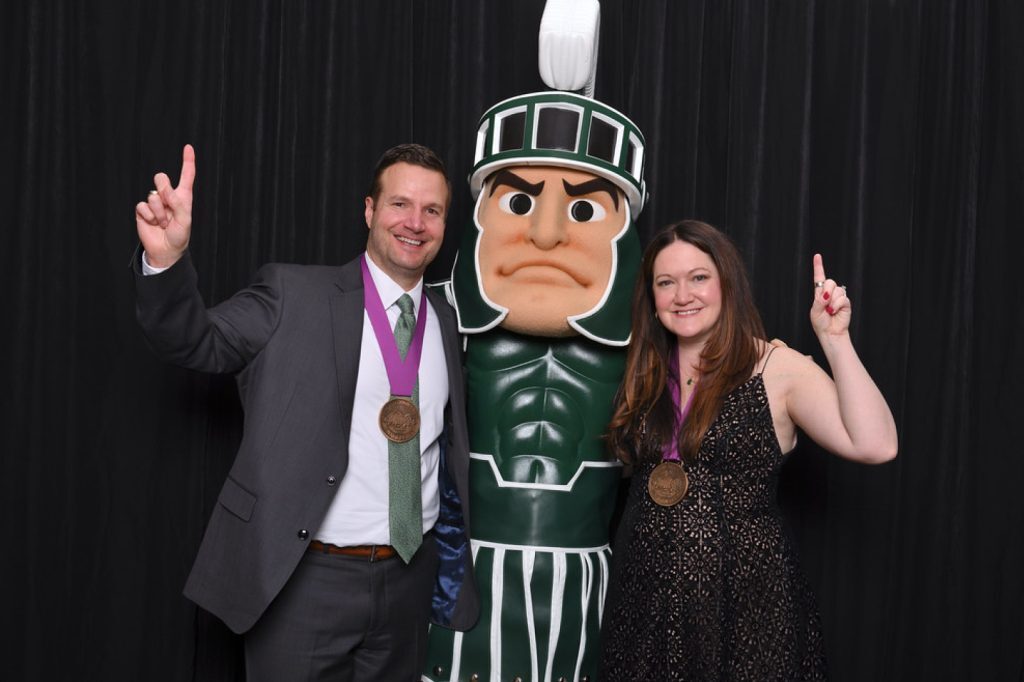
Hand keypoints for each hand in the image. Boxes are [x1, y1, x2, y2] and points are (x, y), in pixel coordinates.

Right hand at [135, 144, 195, 268]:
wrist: (165, 250)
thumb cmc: (179, 235)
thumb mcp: (185, 220)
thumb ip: (177, 203)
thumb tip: (164, 189)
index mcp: (183, 197)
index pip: (186, 176)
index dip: (187, 161)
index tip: (188, 147)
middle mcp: (168, 197)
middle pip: (161, 178)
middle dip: (164, 189)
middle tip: (168, 207)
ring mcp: (155, 203)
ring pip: (152, 196)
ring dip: (159, 212)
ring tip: (163, 223)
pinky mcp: (143, 211)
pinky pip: (142, 206)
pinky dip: (149, 216)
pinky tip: (153, 224)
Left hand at [810, 253, 849, 335]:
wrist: (830, 332)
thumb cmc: (820, 323)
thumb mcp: (815, 311)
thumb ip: (820, 300)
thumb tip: (826, 293)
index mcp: (819, 293)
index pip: (819, 277)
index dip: (818, 266)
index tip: (817, 256)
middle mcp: (829, 293)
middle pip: (830, 281)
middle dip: (826, 291)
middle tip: (825, 303)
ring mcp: (838, 297)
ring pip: (836, 290)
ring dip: (831, 301)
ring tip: (829, 311)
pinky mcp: (846, 302)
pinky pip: (842, 298)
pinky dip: (836, 305)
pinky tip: (834, 311)